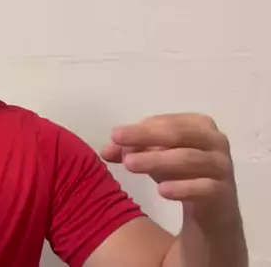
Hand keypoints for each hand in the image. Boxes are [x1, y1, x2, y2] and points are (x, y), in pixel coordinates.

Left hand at [101, 113, 237, 221]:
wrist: (213, 210)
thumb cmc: (181, 173)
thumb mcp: (154, 158)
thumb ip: (129, 151)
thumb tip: (106, 150)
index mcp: (198, 124)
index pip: (166, 122)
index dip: (140, 129)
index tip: (115, 136)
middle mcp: (215, 140)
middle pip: (178, 134)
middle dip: (146, 136)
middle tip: (117, 140)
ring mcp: (222, 165)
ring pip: (189, 159)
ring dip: (157, 160)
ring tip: (129, 165)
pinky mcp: (224, 191)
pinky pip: (204, 187)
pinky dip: (183, 188)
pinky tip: (162, 191)